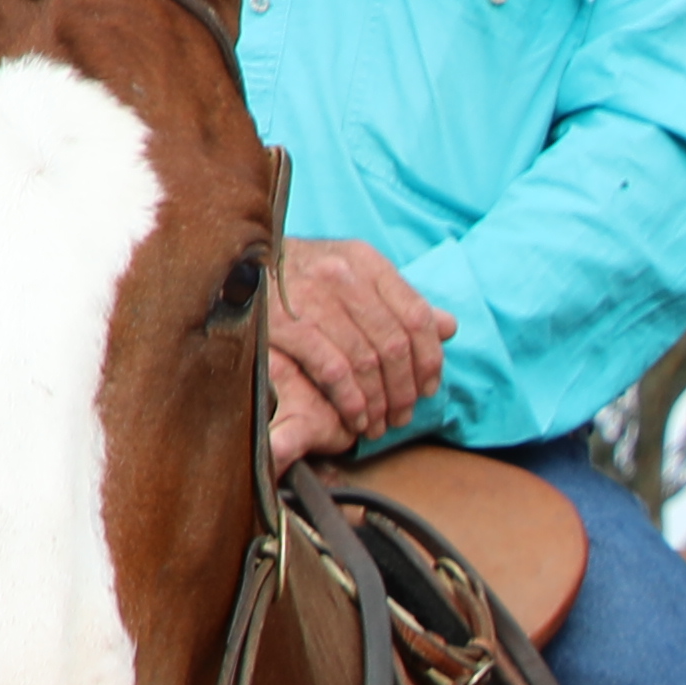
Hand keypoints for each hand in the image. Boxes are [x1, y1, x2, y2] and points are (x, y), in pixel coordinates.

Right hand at [260, 236, 450, 463]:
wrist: (235, 266)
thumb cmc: (301, 278)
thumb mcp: (353, 277)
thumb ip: (400, 303)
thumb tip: (450, 326)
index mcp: (367, 261)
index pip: (417, 316)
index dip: (430, 360)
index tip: (429, 389)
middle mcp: (343, 274)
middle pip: (395, 344)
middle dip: (404, 390)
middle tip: (402, 417)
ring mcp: (312, 296)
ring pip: (367, 360)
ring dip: (378, 402)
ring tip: (378, 423)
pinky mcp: (284, 323)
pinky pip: (333, 370)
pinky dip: (351, 400)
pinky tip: (355, 417)